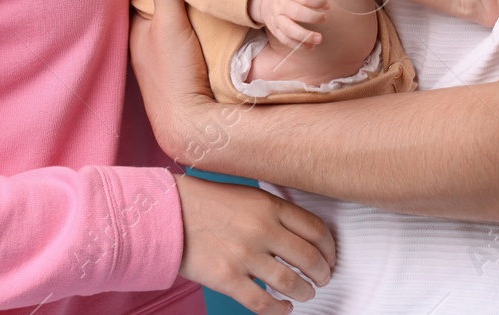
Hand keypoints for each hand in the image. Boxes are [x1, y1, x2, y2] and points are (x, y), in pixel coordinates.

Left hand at [129, 0, 220, 166]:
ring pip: (171, 22)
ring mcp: (164, 58)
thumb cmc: (173, 75)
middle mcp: (145, 44)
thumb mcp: (169, 24)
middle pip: (155, 6)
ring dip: (180, 5)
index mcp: (135, 31)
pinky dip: (191, 23)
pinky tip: (206, 14)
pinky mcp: (184, 69)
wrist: (193, 126)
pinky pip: (185, 36)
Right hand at [174, 173, 335, 314]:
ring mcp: (244, 255)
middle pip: (309, 258)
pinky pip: (263, 303)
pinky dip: (279, 310)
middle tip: (322, 279)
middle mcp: (261, 229)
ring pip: (291, 283)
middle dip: (322, 274)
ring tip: (306, 293)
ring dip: (304, 292)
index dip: (329, 249)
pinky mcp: (227, 278)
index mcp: (268, 205)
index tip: (330, 258)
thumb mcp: (247, 194)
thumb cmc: (206, 203)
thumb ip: (274, 211)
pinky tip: (284, 309)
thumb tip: (303, 235)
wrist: (167, 212)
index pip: (316, 230)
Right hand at [247, 0, 328, 50]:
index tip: (326, 6)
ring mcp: (276, 18)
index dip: (318, 2)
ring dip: (305, 36)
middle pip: (297, 12)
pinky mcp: (275, 30)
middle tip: (324, 18)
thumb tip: (326, 5)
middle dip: (314, 17)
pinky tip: (311, 46)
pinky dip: (299, 46)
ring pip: (289, 29)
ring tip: (319, 39)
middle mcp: (280, 4)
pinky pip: (285, 40)